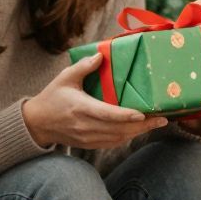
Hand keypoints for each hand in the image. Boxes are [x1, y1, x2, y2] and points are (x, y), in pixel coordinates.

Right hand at [21, 52, 167, 149]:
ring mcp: (88, 137)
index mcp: (80, 108)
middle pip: (119, 129)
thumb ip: (84, 66)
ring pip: (119, 138)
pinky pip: (113, 143)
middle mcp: (86, 125)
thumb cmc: (52, 97)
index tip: (144, 114)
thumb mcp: (65, 77)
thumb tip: (102, 55)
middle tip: (163, 119)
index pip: (107, 114)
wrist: (38, 123)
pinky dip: (128, 137)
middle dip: (143, 126)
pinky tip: (139, 130)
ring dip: (139, 132)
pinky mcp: (90, 144)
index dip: (126, 115)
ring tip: (156, 124)